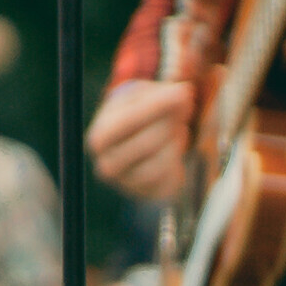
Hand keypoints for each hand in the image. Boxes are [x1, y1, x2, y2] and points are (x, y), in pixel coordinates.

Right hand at [85, 77, 194, 204]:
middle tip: (183, 110)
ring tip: (178, 129)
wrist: (138, 150)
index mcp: (101, 135)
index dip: (157, 105)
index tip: (184, 90)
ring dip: (175, 142)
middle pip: (147, 142)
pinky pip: (168, 179)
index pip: (128, 121)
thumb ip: (161, 91)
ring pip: (158, 163)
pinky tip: (175, 149)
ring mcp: (125, 183)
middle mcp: (107, 163)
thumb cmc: (142, 118)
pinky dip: (177, 160)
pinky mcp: (145, 194)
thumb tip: (183, 92)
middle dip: (170, 124)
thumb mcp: (144, 97)